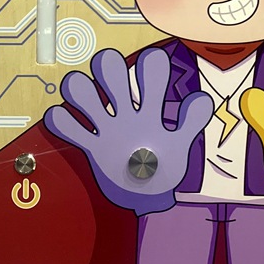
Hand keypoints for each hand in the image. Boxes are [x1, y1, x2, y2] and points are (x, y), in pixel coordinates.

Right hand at [44, 48, 213, 214]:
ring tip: (92, 109)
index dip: (149, 64)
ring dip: (82, 91)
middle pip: (111, 72)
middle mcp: (126, 112)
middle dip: (108, 68)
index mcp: (150, 110)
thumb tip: (201, 96)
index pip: (149, 72)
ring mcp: (107, 128)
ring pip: (85, 92)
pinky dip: (62, 120)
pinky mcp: (91, 147)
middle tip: (115, 88)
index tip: (153, 66)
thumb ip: (191, 122)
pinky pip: (69, 126)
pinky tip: (65, 121)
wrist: (148, 199)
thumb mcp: (181, 145)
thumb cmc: (165, 166)